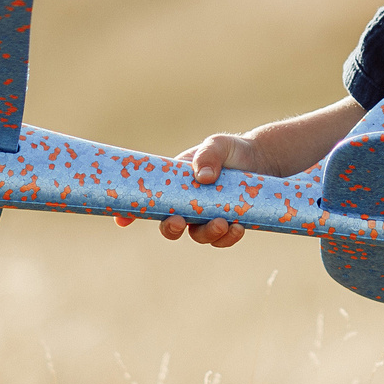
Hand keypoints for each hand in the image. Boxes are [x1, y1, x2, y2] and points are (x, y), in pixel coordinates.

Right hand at [113, 132, 253, 247]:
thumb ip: (208, 155)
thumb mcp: (218, 145)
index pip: (149, 201)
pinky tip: (238, 226)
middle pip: (170, 226)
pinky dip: (228, 236)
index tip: (121, 221)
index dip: (131, 213)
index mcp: (174, 185)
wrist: (261, 160)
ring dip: (207, 234)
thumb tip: (202, 177)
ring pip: (198, 235)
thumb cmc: (231, 151)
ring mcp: (207, 217)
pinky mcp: (228, 224)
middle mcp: (187, 205)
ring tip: (222, 223)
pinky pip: (223, 238)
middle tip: (179, 222)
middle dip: (170, 229)